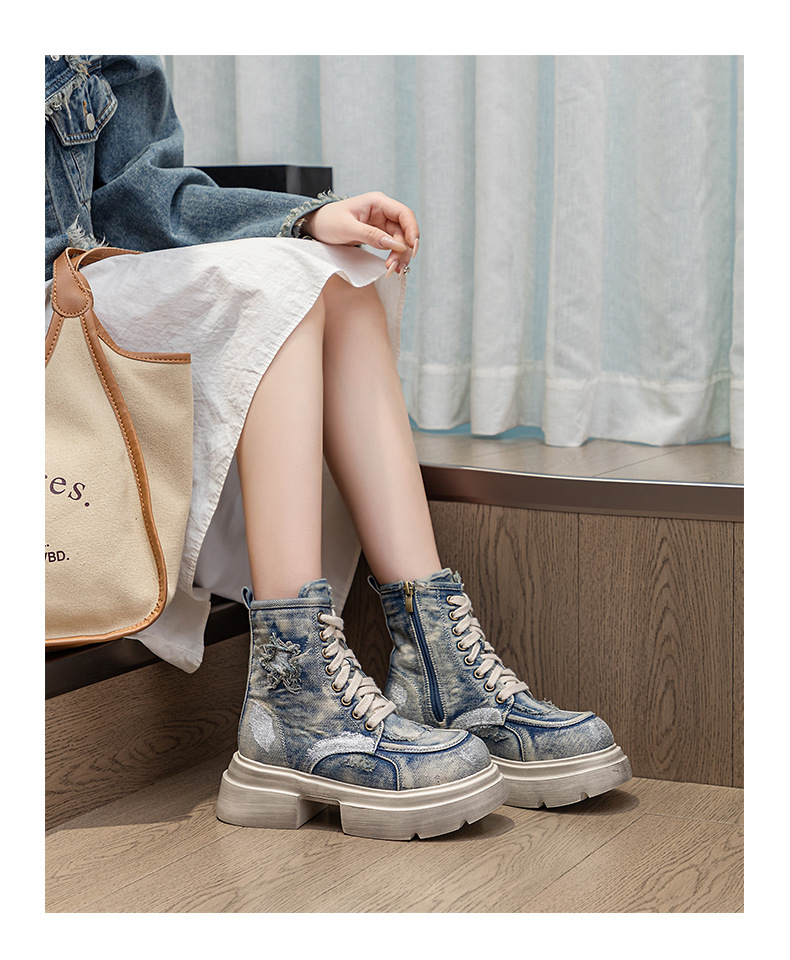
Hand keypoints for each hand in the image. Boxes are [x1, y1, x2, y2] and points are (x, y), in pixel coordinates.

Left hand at [301, 191, 419, 274]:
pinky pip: (392, 246)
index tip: (411, 249)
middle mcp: (383, 211)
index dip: (412, 231)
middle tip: (394, 268)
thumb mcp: (347, 228)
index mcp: (377, 202)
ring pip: (399, 241)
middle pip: (403, 231)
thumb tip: (394, 244)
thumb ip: (370, 235)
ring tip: (392, 271)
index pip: (404, 214)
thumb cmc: (328, 221)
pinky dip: (393, 257)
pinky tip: (392, 268)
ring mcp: (381, 223)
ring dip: (399, 256)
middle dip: (402, 250)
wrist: (316, 226)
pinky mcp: (378, 235)